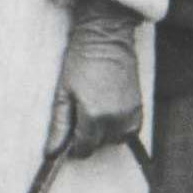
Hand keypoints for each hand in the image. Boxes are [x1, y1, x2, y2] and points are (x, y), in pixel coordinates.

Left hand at [56, 9, 148, 141]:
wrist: (106, 40)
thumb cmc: (80, 63)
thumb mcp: (63, 92)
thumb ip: (59, 125)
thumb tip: (52, 152)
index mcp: (94, 116)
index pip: (83, 148)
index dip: (73, 145)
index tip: (68, 135)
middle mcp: (116, 120)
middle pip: (98, 145)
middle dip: (87, 136)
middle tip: (79, 113)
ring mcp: (131, 116)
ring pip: (114, 140)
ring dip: (103, 133)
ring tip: (94, 108)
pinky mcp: (140, 110)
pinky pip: (129, 132)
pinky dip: (118, 128)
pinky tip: (108, 110)